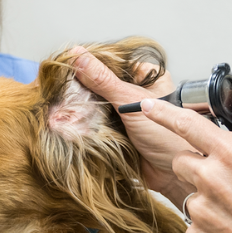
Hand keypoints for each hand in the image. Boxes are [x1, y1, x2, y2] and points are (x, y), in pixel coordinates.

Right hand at [73, 52, 194, 203]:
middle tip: (59, 88)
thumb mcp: (131, 101)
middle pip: (101, 86)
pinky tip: (67, 122)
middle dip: (82, 90)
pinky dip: (84, 126)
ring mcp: (126, 116)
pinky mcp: (118, 136)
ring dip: (81, 109)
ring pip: (97, 106)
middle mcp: (137, 95)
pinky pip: (96, 126)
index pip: (113, 63)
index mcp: (147, 78)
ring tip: (59, 106)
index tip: (67, 64)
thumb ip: (103, 80)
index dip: (90, 64)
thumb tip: (78, 55)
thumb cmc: (168, 136)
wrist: (173, 177)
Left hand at [136, 88, 231, 232]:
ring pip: (189, 196)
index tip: (148, 106)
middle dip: (198, 168)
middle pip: (182, 162)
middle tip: (228, 184)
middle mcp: (211, 181)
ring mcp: (200, 212)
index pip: (187, 124)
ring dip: (206, 201)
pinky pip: (193, 227)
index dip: (163, 113)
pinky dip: (209, 229)